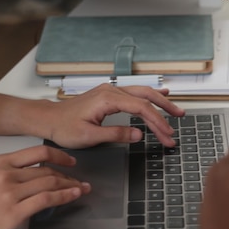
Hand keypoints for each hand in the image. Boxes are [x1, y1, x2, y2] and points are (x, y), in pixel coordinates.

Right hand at [0, 145, 90, 228]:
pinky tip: (72, 196)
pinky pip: (46, 200)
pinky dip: (63, 196)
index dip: (58, 155)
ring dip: (69, 186)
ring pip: (49, 183)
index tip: (70, 161)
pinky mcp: (13, 212)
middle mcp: (6, 174)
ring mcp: (10, 193)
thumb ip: (5, 171)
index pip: (37, 152)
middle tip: (79, 181)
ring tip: (80, 189)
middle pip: (47, 170)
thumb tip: (30, 173)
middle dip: (68, 175)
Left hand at [43, 84, 185, 148]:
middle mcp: (111, 91)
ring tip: (176, 110)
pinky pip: (134, 93)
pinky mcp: (109, 96)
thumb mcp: (89, 136)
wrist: (49, 119)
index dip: (157, 122)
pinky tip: (160, 94)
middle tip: (179, 120)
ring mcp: (110, 91)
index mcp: (107, 99)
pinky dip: (149, 95)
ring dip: (160, 101)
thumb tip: (139, 134)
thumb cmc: (64, 127)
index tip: (167, 135)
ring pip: (142, 93)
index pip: (141, 109)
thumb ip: (116, 134)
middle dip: (165, 109)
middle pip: (146, 97)